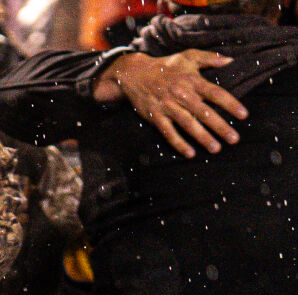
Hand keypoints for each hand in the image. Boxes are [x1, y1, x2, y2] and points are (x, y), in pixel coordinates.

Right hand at [95, 50, 246, 156]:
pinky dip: (179, 143)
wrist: (136, 74)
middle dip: (220, 126)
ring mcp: (169, 107)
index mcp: (192, 81)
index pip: (216, 93)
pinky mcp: (157, 117)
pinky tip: (190, 153)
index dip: (230, 104)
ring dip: (203, 138)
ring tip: (216, 149)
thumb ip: (209, 58)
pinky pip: (169, 133)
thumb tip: (230, 60)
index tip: (243, 115)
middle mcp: (182, 95)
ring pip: (189, 125)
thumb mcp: (188, 56)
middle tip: (234, 139)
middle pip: (205, 112)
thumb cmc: (166, 66)